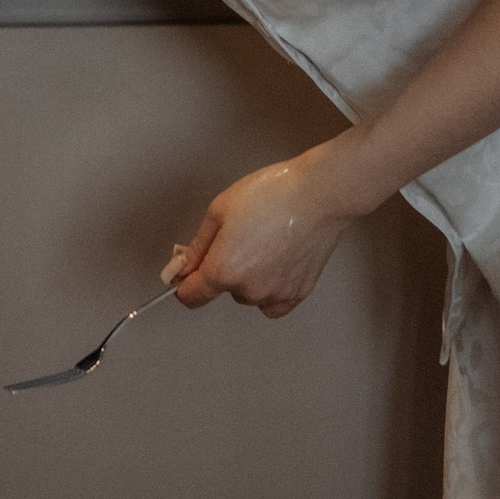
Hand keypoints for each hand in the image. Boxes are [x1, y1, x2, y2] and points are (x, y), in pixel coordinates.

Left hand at [166, 147, 356, 319]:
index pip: (191, 296)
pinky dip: (270, 290)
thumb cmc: (272, 195)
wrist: (319, 195)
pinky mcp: (299, 293)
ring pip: (248, 295)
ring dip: (248, 279)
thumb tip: (180, 270)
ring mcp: (276, 295)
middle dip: (222, 269)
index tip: (189, 270)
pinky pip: (274, 303)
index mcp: (223, 271)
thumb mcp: (219, 211)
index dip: (184, 282)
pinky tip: (276, 264)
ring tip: (264, 243)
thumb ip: (196, 247)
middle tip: (238, 238)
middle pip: (222, 291)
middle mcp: (248, 290)